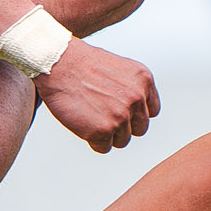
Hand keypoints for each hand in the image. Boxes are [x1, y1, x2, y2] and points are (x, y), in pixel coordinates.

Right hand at [35, 39, 158, 152]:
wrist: (59, 62)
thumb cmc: (82, 63)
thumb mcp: (120, 68)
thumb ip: (132, 88)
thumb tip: (134, 108)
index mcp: (143, 80)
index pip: (151, 111)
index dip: (134, 114)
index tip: (121, 110)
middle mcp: (136, 98)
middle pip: (139, 129)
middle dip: (123, 126)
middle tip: (103, 115)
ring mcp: (120, 116)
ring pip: (122, 140)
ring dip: (107, 134)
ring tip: (90, 116)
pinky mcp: (103, 130)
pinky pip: (104, 147)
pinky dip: (93, 140)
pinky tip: (83, 123)